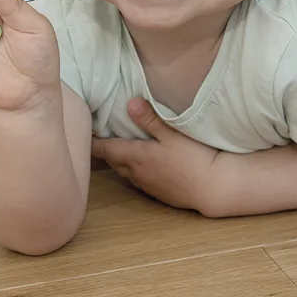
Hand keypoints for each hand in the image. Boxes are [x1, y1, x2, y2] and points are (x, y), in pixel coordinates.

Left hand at [91, 98, 220, 212]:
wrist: (214, 189)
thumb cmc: (194, 158)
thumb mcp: (172, 134)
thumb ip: (150, 119)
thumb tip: (129, 102)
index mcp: (136, 156)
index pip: (105, 150)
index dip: (93, 142)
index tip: (83, 133)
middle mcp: (137, 173)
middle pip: (113, 161)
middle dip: (105, 151)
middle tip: (100, 138)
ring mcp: (148, 185)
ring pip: (126, 172)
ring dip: (120, 162)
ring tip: (120, 149)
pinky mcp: (160, 193)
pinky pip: (140, 180)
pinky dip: (136, 171)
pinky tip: (145, 166)